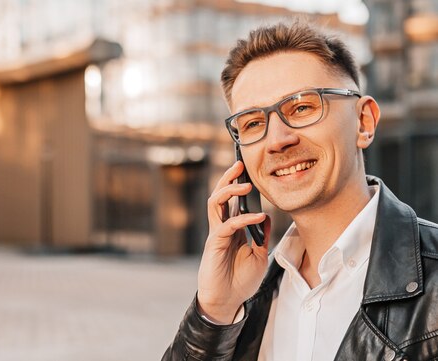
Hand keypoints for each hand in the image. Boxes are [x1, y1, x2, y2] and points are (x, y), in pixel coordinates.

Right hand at [197, 160, 270, 324]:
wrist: (228, 300)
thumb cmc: (241, 279)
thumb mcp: (259, 255)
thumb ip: (262, 236)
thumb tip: (267, 217)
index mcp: (232, 228)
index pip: (233, 201)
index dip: (238, 184)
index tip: (248, 170)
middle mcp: (222, 227)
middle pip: (220, 195)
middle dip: (228, 178)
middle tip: (239, 164)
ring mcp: (217, 234)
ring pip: (216, 203)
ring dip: (229, 190)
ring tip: (245, 184)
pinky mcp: (215, 243)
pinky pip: (227, 225)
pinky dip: (243, 219)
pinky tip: (258, 217)